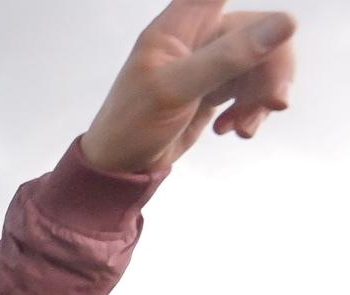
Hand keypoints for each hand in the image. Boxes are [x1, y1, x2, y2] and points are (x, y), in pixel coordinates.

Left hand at [80, 0, 295, 172]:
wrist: (121, 166)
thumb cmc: (133, 123)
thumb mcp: (178, 89)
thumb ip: (229, 56)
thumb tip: (286, 23)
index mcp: (179, 24)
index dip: (252, 15)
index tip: (278, 25)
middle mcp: (197, 36)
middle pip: (259, 30)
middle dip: (273, 66)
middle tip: (275, 103)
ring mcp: (208, 62)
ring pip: (261, 61)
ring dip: (262, 96)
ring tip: (243, 128)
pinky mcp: (216, 88)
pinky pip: (252, 87)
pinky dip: (251, 110)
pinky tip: (232, 130)